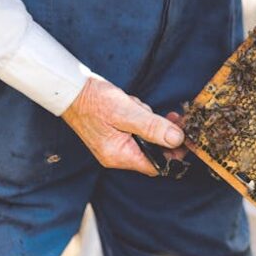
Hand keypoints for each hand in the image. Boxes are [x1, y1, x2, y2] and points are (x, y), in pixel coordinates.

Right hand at [62, 76, 185, 176]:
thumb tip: (176, 139)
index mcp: (119, 155)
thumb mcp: (126, 112)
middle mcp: (117, 155)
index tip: (184, 136)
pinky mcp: (114, 133)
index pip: (156, 166)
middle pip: (152, 151)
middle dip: (161, 131)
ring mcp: (115, 144)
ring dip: (148, 120)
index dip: (173, 154)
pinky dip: (139, 116)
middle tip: (171, 116)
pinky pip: (136, 129)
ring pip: (145, 137)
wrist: (70, 89)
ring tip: (136, 104)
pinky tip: (132, 104)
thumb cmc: (94, 100)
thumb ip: (152, 127)